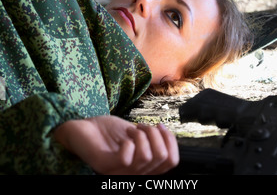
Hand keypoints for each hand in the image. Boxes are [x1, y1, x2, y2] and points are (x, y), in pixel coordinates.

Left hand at [53, 115, 178, 174]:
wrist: (81, 127)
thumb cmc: (108, 132)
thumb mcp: (135, 135)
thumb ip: (150, 141)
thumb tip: (170, 137)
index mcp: (142, 169)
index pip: (171, 163)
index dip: (172, 142)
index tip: (160, 125)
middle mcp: (132, 175)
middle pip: (162, 158)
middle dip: (156, 134)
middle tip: (141, 126)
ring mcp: (118, 173)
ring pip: (146, 156)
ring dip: (141, 134)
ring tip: (131, 129)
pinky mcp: (105, 166)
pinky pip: (126, 158)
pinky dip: (129, 140)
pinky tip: (123, 135)